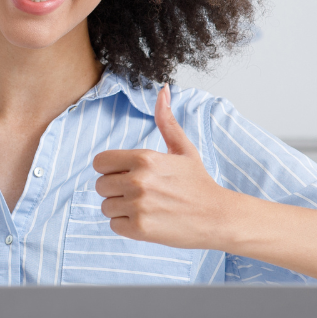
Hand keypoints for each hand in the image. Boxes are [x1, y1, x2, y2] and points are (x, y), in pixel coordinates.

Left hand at [92, 85, 234, 249]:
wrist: (217, 217)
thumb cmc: (198, 182)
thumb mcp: (183, 148)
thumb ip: (166, 120)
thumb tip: (163, 88)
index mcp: (144, 158)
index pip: (99, 162)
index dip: (110, 169)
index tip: (126, 174)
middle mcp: (138, 180)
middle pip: (100, 185)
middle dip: (115, 189)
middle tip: (140, 193)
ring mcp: (138, 205)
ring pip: (105, 206)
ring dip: (120, 208)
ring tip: (145, 207)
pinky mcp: (139, 229)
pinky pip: (114, 225)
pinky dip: (126, 225)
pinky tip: (147, 220)